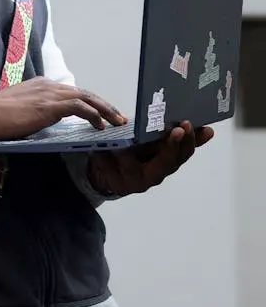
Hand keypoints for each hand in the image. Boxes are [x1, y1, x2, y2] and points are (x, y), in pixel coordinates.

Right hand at [0, 77, 126, 139]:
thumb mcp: (19, 110)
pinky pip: (80, 107)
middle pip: (84, 93)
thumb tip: (43, 121)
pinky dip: (93, 115)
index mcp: (41, 85)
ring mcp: (49, 94)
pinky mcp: (49, 105)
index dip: (90, 103)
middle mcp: (47, 85)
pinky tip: (100, 124)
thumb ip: (34, 111)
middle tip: (118, 116)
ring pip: (87, 98)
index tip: (101, 113)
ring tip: (117, 121)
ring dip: (105, 110)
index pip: (72, 92)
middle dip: (104, 105)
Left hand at [86, 121, 213, 196]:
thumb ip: (177, 139)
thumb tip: (208, 130)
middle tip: (171, 128)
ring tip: (126, 136)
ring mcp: (132, 181)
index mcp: (165, 166)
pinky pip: (108, 166)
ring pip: (132, 163)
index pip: (181, 156)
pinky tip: (99, 147)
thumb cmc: (135, 153)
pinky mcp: (111, 180)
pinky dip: (103, 156)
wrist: (107, 170)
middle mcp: (152, 177)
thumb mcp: (154, 145)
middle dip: (168, 146)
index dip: (186, 143)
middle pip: (165, 164)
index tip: (187, 125)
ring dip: (128, 150)